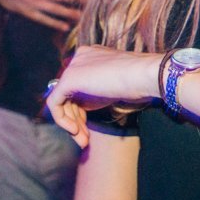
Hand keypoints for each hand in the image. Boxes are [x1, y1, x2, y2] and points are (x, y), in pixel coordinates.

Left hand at [46, 45, 160, 147]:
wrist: (144, 75)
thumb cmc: (138, 84)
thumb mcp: (112, 90)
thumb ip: (96, 96)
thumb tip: (82, 113)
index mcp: (90, 57)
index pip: (77, 88)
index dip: (80, 113)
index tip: (88, 131)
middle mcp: (79, 59)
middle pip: (69, 97)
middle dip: (76, 122)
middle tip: (84, 141)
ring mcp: (73, 66)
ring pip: (62, 102)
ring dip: (72, 125)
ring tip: (83, 141)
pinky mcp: (69, 78)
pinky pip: (55, 102)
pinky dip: (62, 120)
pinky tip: (75, 131)